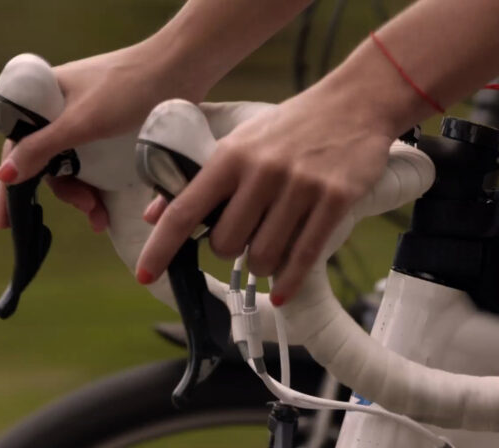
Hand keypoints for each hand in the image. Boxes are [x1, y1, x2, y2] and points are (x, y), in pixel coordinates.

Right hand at [0, 43, 205, 230]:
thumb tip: (3, 176)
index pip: (16, 146)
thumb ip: (42, 148)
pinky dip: (99, 188)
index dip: (11, 183)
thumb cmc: (128, 88)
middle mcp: (60, 111)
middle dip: (64, 192)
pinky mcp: (111, 132)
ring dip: (83, 196)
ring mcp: (87, 122)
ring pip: (73, 169)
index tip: (5, 222)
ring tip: (101, 217)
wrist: (181, 68)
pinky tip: (108, 208)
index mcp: (44, 99)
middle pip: (47, 164)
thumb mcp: (82, 122)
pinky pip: (95, 166)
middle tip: (87, 209)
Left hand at [135, 86, 394, 304]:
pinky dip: (288, 283)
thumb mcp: (238, 142)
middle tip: (243, 236)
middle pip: (226, 244)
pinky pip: (304, 257)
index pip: (184, 210)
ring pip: (263, 257)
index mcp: (230, 156)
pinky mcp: (335, 200)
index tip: (144, 275)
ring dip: (260, 266)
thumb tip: (152, 215)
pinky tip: (282, 293)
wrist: (355, 103)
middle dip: (228, 251)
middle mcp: (262, 172)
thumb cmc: (289, 128)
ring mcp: (300, 187)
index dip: (160, 248)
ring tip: (267, 250)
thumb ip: (196, 179)